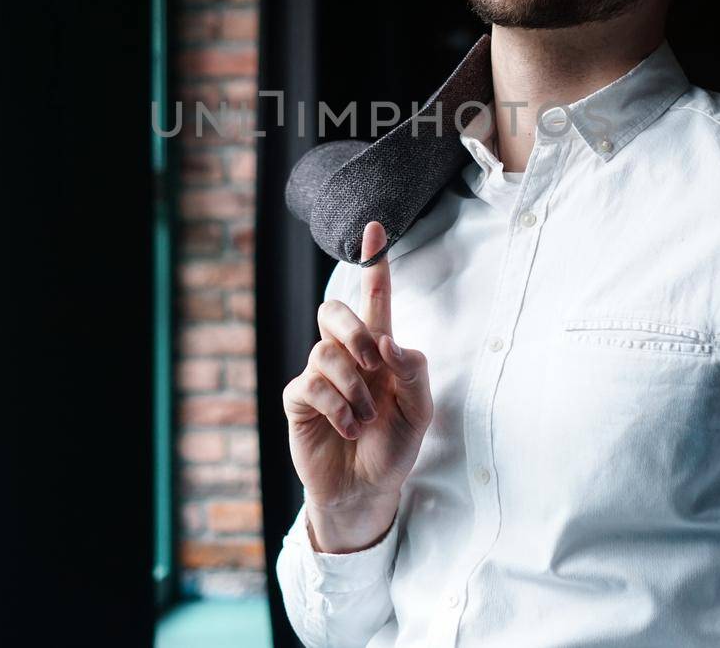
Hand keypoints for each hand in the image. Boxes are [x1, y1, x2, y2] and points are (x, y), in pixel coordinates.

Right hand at [282, 221, 433, 551]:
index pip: (375, 298)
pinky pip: (312, 383)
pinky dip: (337, 406)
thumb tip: (387, 339)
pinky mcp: (299, 399)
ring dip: (354, 387)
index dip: (373, 263)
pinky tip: (348, 428)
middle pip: (335, 310)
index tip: (376, 228)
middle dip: (356, 332)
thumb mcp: (420, 411)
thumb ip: (412, 372)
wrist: (367, 491)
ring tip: (366, 419)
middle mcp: (346, 355)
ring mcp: (319, 375)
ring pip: (328, 352)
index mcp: (379, 350)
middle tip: (374, 365)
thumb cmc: (394, 447)